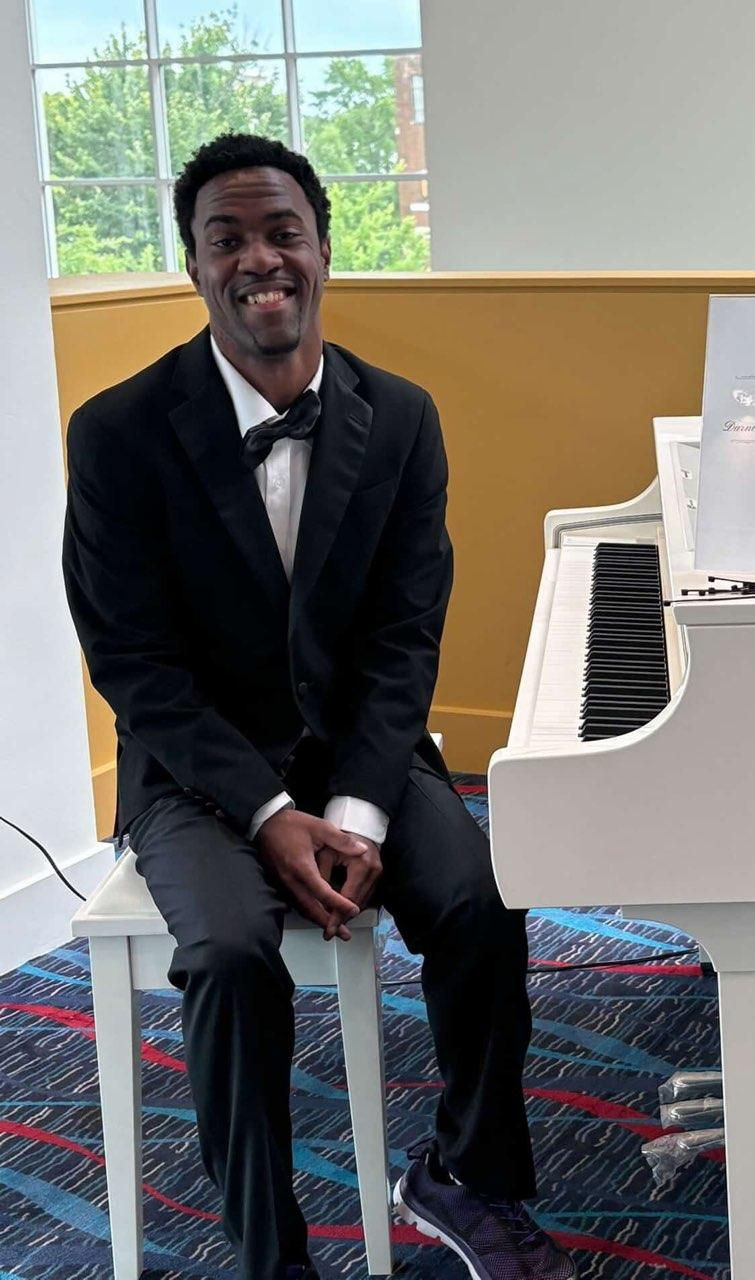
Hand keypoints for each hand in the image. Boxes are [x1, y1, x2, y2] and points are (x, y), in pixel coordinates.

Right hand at [256, 808, 366, 940]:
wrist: (265, 822)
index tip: (353, 910)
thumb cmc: (291, 823)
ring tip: (333, 929)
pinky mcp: (280, 883)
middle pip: (311, 908)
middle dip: (328, 922)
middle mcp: (291, 880)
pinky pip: (295, 903)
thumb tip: (362, 849)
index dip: (339, 904)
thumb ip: (341, 840)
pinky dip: (308, 911)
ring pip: (302, 908)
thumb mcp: (320, 826)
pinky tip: (317, 913)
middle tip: (343, 933)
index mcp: (302, 867)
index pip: (324, 893)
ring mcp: (283, 883)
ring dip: (318, 919)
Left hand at [319, 834, 382, 941]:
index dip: (337, 915)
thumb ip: (322, 874)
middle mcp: (374, 870)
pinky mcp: (378, 875)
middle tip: (329, 931)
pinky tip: (343, 911)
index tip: (328, 928)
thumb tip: (317, 898)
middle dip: (343, 918)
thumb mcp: (326, 851)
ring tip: (334, 924)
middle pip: (358, 903)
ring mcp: (378, 873)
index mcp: (362, 864)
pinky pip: (365, 895)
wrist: (357, 824)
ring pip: (363, 902)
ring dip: (349, 914)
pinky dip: (354, 904)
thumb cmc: (339, 833)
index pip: (348, 897)